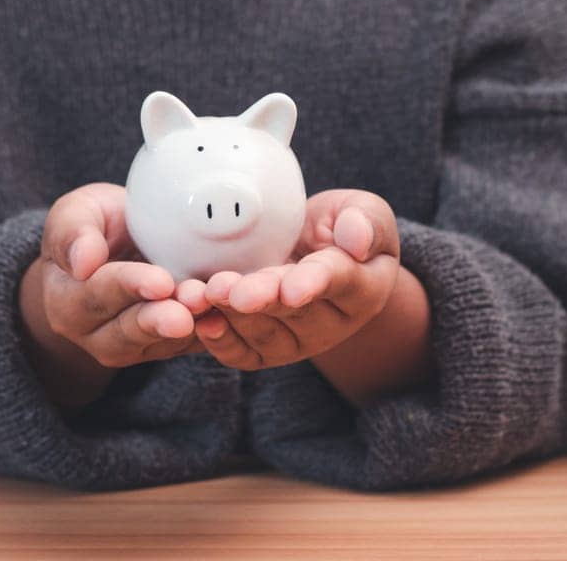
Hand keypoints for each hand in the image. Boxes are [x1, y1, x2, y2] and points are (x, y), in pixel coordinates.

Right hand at [22, 182, 206, 381]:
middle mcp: (93, 332)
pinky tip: (225, 316)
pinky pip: (185, 347)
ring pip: (157, 344)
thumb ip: (72, 232)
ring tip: (207, 310)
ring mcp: (129, 346)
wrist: (118, 249)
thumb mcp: (76, 213)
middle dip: (158, 320)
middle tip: (185, 313)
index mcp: (65, 299)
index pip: (97, 294)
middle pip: (126, 331)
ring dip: (185, 328)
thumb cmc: (95, 226)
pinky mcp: (163, 348)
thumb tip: (82, 261)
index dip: (129, 287)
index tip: (160, 281)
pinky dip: (207, 333)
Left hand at [173, 189, 398, 371]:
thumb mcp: (365, 213)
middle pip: (293, 313)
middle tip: (231, 290)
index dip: (313, 283)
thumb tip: (357, 238)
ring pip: (262, 334)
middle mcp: (330, 323)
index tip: (293, 289)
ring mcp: (296, 340)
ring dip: (230, 316)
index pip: (338, 282)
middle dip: (260, 300)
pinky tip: (200, 321)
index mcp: (362, 287)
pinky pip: (242, 353)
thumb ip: (366, 221)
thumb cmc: (341, 230)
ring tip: (203, 294)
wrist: (314, 254)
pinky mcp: (265, 350)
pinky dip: (219, 340)